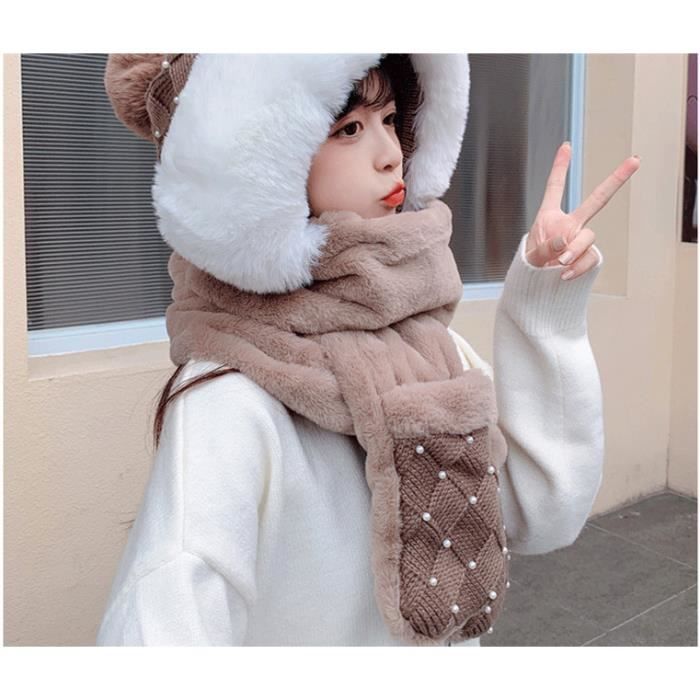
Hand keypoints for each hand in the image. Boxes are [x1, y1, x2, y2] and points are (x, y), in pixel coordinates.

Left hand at [525, 142, 640, 279]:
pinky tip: (565, 274)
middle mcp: (569, 225)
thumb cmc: (531, 267)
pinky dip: (579, 266)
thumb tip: (565, 241)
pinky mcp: (587, 256)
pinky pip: (590, 257)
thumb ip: (545, 248)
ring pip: (588, 237)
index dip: (560, 167)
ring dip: (575, 249)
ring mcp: (580, 240)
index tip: (566, 146)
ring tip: (559, 262)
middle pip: (596, 200)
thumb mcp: (531, 255)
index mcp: (549, 217)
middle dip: (615, 180)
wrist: (537, 287)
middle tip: (635, 161)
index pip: (555, 188)